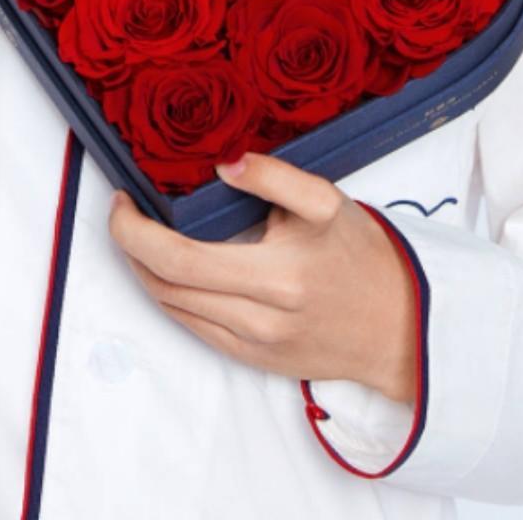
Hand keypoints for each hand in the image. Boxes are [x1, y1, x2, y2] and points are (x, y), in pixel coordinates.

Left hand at [106, 150, 420, 404]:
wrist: (399, 326)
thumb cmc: (361, 256)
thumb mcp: (327, 202)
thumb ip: (275, 177)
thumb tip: (225, 163)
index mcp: (275, 276)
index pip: (178, 259)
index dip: (135, 232)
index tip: (123, 201)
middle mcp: (259, 318)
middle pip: (165, 286)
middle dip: (130, 247)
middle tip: (125, 213)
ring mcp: (254, 345)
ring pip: (173, 309)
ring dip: (145, 272)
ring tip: (142, 236)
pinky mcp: (254, 360)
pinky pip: (194, 328)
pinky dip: (171, 296)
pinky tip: (171, 270)